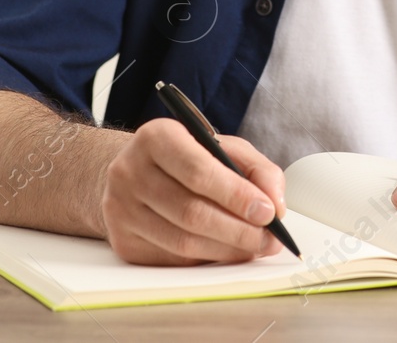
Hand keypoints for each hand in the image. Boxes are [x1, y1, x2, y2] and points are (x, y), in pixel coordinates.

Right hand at [99, 118, 287, 265]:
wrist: (136, 173)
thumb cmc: (186, 158)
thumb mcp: (222, 147)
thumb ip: (256, 169)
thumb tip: (275, 205)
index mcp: (156, 137)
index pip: (198, 171)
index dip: (236, 195)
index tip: (268, 212)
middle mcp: (130, 172)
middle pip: (191, 212)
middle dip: (238, 230)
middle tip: (269, 239)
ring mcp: (121, 209)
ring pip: (183, 241)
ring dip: (227, 249)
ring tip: (254, 247)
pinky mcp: (123, 241)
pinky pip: (173, 259)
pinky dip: (207, 258)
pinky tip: (226, 251)